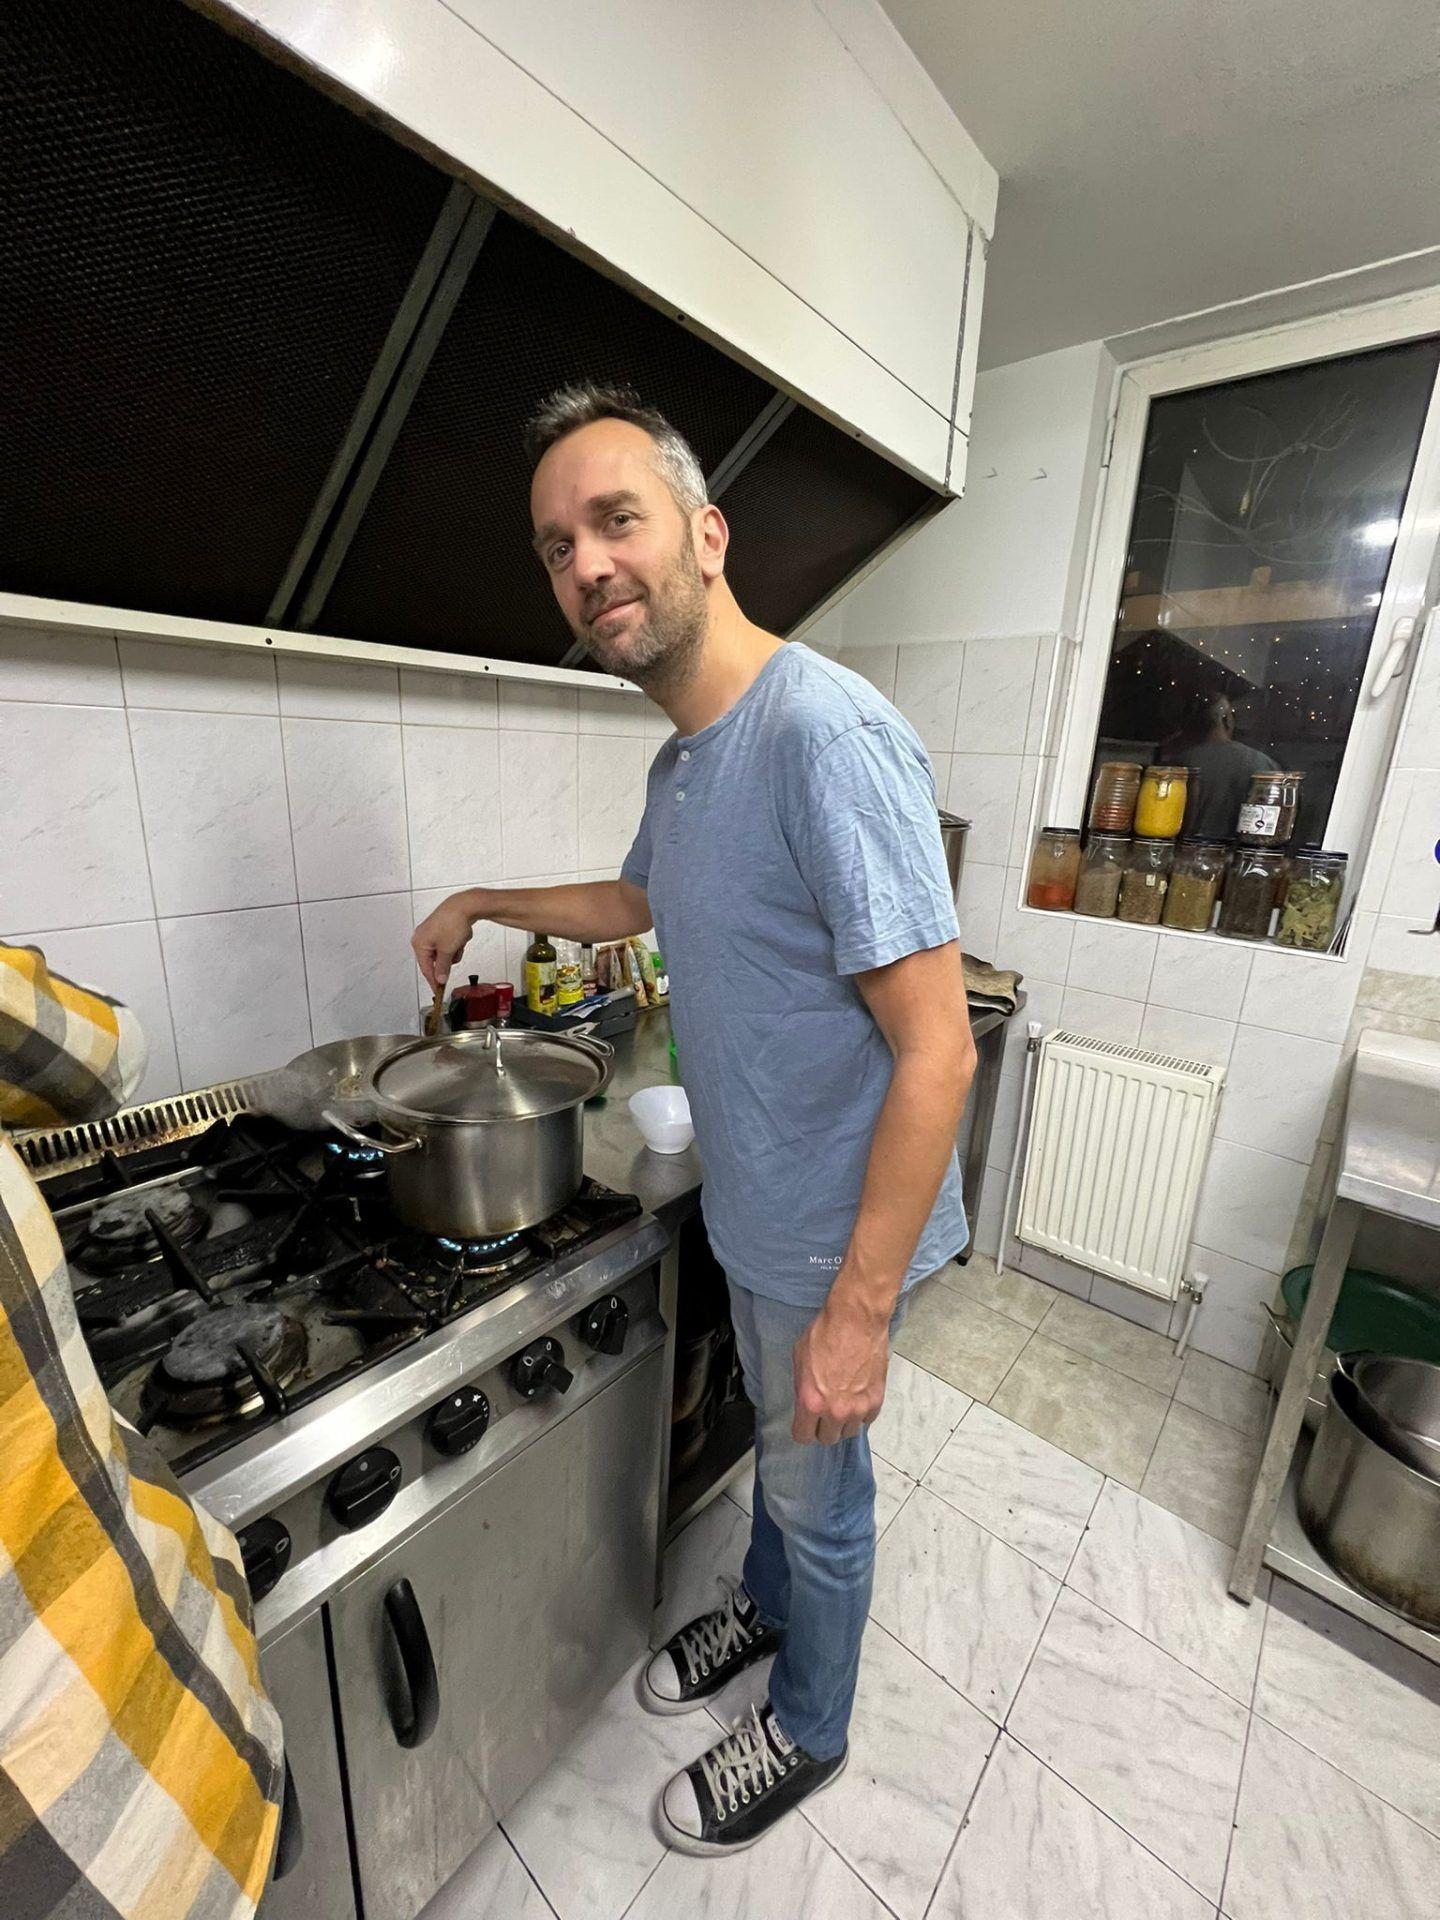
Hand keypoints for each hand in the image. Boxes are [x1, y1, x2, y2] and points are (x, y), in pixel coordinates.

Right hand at [411, 893, 478, 990]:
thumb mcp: (447, 951)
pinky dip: (456, 944)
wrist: (465, 905)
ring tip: (459, 941)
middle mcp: (422, 937)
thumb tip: (440, 978)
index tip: (439, 991)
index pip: (425, 969)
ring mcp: (432, 932)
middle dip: (448, 959)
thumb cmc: (453, 923)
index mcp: (419, 943)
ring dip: (454, 951)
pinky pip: (449, 944)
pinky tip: (461, 936)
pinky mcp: (442, 928)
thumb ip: (442, 968)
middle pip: (435, 960)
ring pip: (444, 953)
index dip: (434, 981)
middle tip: (456, 953)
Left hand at [791, 1292, 890, 1445]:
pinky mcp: (876, 1400)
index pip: (803, 1436)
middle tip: (825, 1413)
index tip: (806, 1423)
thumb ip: (803, 1387)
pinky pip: (867, 1419)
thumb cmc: (824, 1333)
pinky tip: (858, 1397)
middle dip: (823, 1428)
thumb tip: (806, 1399)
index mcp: (811, 1402)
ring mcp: (858, 1408)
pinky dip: (862, 1412)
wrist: (856, 1319)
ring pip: (849, 1432)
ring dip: (844, 1422)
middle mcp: (835, 1412)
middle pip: (828, 1439)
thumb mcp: (799, 1359)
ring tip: (843, 1404)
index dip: (803, 1430)